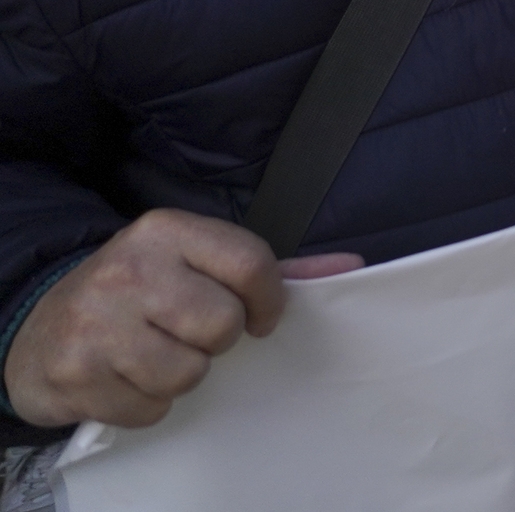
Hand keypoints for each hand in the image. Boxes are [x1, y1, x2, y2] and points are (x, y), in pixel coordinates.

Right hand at [2, 212, 361, 429]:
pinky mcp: (75, 372)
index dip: (269, 301)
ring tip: (157, 356)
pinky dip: (147, 404)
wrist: (39, 326)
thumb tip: (350, 268)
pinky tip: (128, 380)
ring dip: (182, 376)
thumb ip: (268, 269)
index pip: (250, 263)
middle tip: (191, 336)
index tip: (263, 319)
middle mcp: (129, 269)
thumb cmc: (136, 294)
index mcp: (167, 231)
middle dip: (217, 342)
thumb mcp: (193, 265)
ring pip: (187, 372)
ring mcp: (96, 321)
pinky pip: (149, 408)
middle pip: (222, 325)